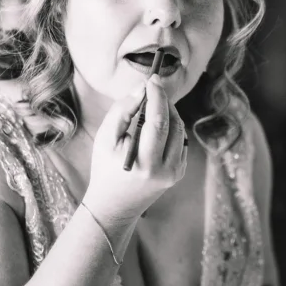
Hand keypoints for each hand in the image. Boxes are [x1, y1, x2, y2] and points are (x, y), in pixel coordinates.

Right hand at [82, 75, 188, 223]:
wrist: (114, 206)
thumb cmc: (105, 169)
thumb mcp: (105, 139)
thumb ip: (122, 111)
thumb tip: (142, 89)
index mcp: (144, 163)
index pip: (158, 122)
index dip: (157, 96)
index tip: (153, 79)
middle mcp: (164, 170)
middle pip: (173, 124)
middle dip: (165, 101)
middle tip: (154, 87)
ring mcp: (174, 173)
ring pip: (180, 131)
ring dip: (169, 113)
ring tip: (152, 106)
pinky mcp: (178, 173)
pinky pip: (180, 142)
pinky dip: (171, 128)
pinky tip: (156, 127)